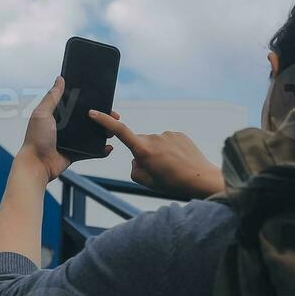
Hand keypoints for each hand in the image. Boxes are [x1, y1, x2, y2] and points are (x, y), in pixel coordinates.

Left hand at [18, 77, 114, 181]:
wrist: (37, 164)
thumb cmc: (36, 138)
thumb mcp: (43, 113)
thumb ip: (52, 97)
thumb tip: (60, 79)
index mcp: (57, 115)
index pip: (77, 104)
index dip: (89, 101)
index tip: (103, 98)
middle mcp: (65, 126)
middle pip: (88, 118)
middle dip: (102, 116)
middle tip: (114, 115)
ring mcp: (72, 140)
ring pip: (92, 133)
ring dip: (104, 131)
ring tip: (114, 129)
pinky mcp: (76, 153)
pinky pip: (91, 150)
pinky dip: (101, 150)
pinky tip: (108, 147)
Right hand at [88, 111, 223, 199]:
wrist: (200, 178)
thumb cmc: (172, 183)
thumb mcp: (147, 182)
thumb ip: (135, 169)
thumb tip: (136, 159)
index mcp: (143, 150)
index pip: (120, 132)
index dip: (105, 121)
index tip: (93, 112)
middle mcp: (154, 138)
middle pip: (139, 142)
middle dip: (142, 152)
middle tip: (156, 168)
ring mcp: (167, 134)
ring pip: (154, 142)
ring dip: (158, 151)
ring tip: (171, 166)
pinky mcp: (178, 134)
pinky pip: (167, 140)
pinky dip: (169, 149)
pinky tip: (178, 160)